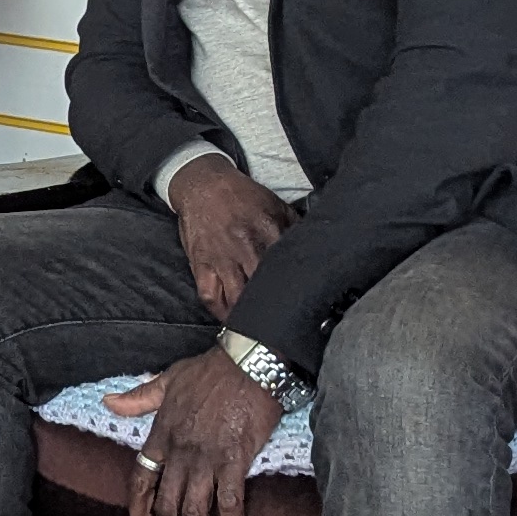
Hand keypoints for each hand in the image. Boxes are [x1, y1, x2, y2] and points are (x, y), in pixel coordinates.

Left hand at [125, 347, 274, 515]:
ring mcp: (207, 457)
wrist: (251, 359)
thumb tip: (108, 401)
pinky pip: (230, 502)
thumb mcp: (168, 379)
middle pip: (167, 506)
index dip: (139, 510)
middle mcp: (180, 451)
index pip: (140, 479)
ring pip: (194, 511)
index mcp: (162, 434)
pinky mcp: (235, 459)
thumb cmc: (212, 369)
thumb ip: (139, 397)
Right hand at [167, 153, 291, 318]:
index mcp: (269, 232)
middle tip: (282, 325)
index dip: (296, 289)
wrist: (202, 185)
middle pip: (263, 287)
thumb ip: (295, 225)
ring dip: (247, 316)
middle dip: (273, 308)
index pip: (287, 268)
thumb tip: (315, 243)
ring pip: (237, 297)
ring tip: (258, 330)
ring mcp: (222, 259)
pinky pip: (210, 295)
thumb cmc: (241, 196)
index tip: (303, 305)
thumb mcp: (275, 204)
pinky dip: (219, 311)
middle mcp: (246, 248)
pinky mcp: (201, 264)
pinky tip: (228, 320)